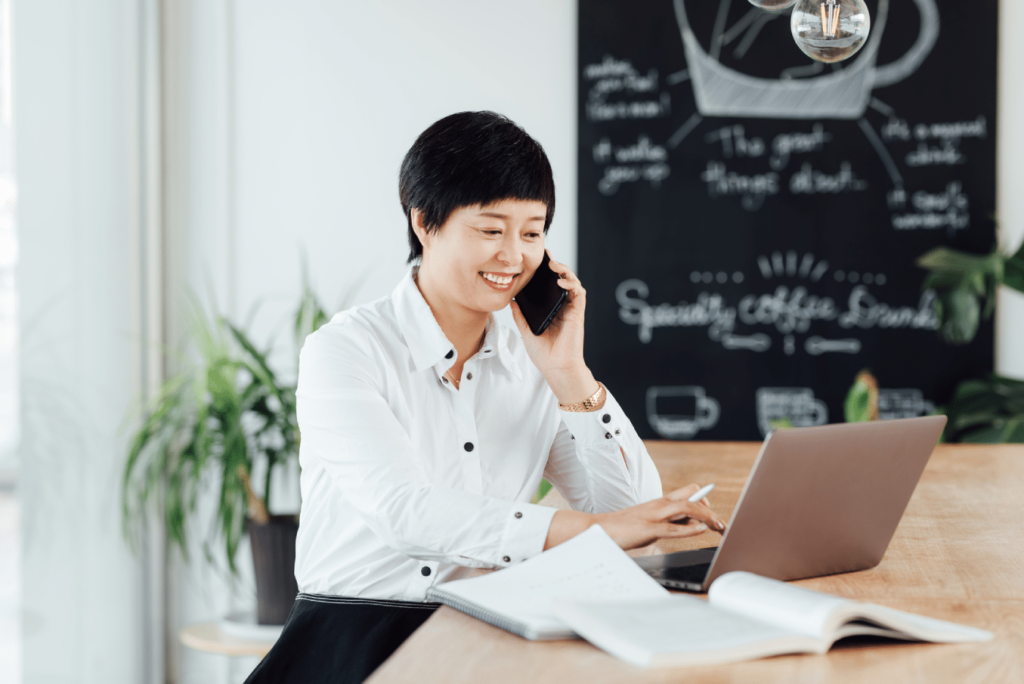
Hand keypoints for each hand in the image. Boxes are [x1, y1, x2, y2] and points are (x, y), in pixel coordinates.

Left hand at [510, 253, 595, 403]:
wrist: (556, 368)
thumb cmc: (544, 354)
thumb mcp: (526, 331)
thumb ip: (520, 316)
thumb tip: (512, 300)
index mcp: (551, 310)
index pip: (549, 287)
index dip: (545, 273)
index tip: (536, 262)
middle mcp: (562, 307)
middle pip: (561, 280)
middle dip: (555, 266)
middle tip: (545, 256)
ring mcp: (571, 309)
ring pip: (572, 282)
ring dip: (564, 271)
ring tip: (552, 265)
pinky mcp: (578, 313)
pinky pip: (579, 293)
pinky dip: (572, 284)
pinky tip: (561, 281)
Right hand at [544, 484, 726, 550]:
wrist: (598, 530)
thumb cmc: (623, 528)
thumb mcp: (648, 521)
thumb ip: (666, 521)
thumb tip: (688, 525)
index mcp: (659, 502)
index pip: (688, 492)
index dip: (705, 500)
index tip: (714, 513)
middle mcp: (659, 505)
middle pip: (692, 497)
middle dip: (710, 509)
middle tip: (722, 524)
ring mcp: (654, 515)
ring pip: (687, 509)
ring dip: (707, 517)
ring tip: (719, 526)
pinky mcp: (648, 529)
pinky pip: (673, 527)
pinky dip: (690, 528)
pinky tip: (701, 529)